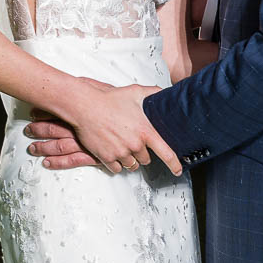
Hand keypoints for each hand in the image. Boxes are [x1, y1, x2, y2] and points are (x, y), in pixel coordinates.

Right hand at [26, 82, 181, 175]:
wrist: (85, 106)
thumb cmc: (110, 99)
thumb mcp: (135, 92)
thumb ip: (153, 93)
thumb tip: (164, 91)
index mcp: (146, 132)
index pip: (166, 153)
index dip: (174, 164)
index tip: (178, 171)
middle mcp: (135, 145)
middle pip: (146, 159)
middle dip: (143, 153)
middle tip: (134, 142)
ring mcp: (120, 153)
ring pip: (132, 165)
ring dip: (130, 159)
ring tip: (123, 146)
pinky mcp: (106, 157)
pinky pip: (116, 169)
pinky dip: (116, 164)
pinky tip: (113, 153)